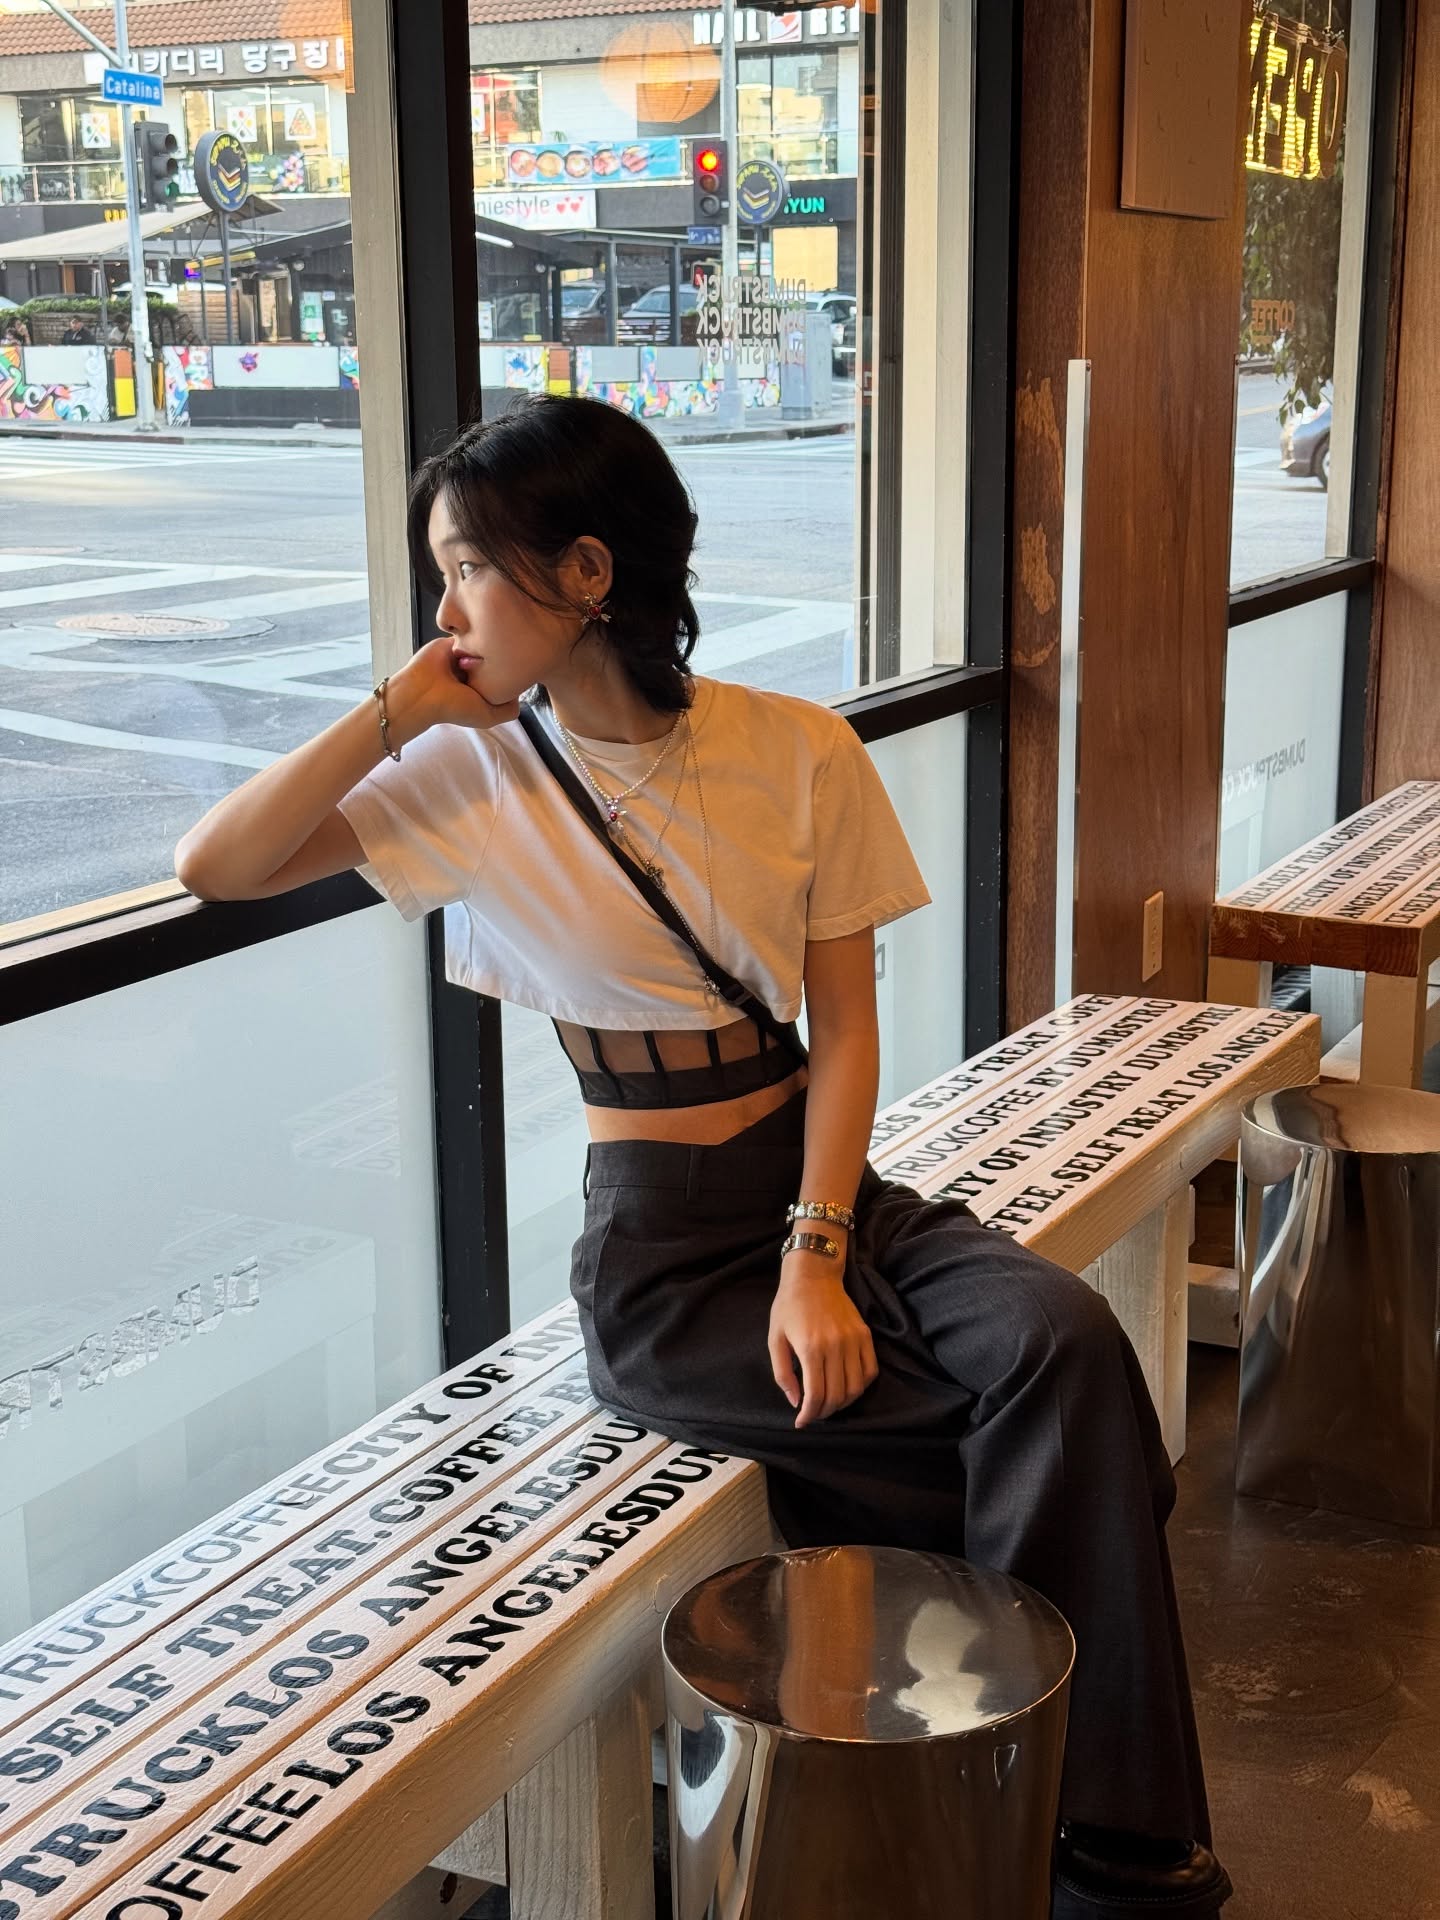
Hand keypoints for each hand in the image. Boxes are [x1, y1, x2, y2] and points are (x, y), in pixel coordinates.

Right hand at [386, 636, 520, 743]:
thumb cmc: (453, 706)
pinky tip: (481, 631)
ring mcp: (462, 657)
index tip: (523, 667)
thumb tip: (519, 692)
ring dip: (489, 642)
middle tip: (513, 650)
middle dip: (504, 656)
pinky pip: (467, 633)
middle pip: (496, 659)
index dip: (514, 672)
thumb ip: (508, 710)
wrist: (422, 692)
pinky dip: (473, 632)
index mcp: (480, 690)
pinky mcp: (451, 642)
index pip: (504, 677)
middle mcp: (472, 674)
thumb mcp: (487, 717)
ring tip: (498, 639)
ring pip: (483, 645)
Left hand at [768, 1260, 877, 1428]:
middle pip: (837, 1396)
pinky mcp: (865, 1335)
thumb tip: (795, 1401)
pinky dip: (861, 1386)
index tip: (801, 1422)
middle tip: (814, 1415)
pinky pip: (870, 1371)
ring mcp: (853, 1340)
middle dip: (824, 1413)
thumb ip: (782, 1373)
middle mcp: (835, 1346)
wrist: (813, 1276)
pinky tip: (847, 1388)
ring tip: (830, 1405)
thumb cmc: (789, 1307)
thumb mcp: (774, 1339)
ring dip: (843, 1404)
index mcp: (810, 1348)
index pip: (816, 1395)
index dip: (809, 1415)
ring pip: (856, 1387)